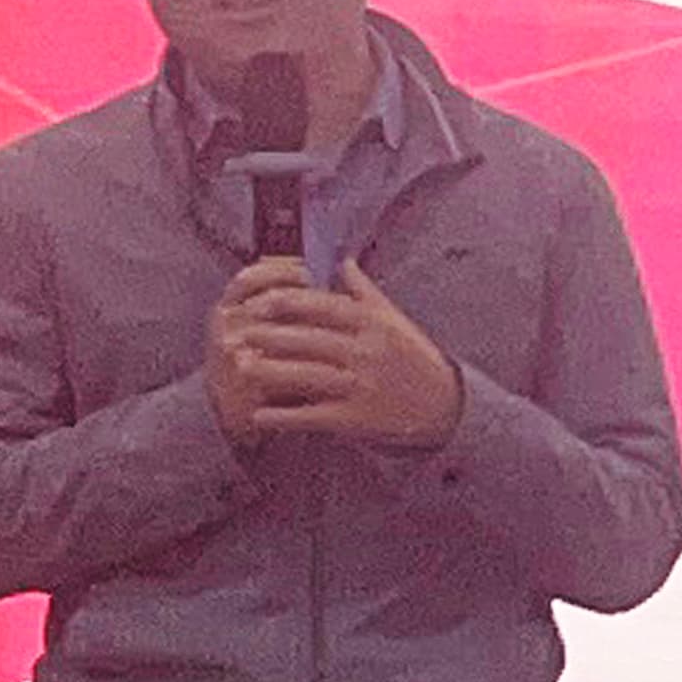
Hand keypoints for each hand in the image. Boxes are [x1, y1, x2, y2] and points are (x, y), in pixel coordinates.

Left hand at [217, 260, 463, 446]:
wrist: (443, 408)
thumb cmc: (414, 359)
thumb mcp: (395, 320)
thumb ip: (364, 292)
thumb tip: (342, 261)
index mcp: (373, 325)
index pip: (325, 307)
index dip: (290, 303)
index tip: (260, 300)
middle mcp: (367, 353)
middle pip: (311, 341)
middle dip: (271, 336)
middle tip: (238, 331)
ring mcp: (362, 387)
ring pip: (308, 376)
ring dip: (271, 372)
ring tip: (241, 367)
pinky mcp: (357, 420)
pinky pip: (314, 416)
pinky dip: (285, 416)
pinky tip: (260, 413)